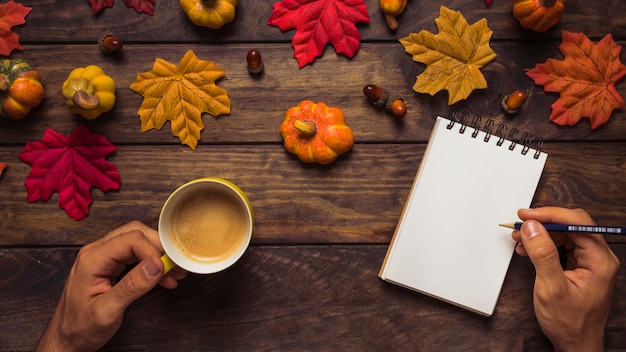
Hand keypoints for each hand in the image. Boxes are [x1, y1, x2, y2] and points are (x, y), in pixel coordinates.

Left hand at [36, 221, 186, 351]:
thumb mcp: (107, 311)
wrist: (66, 339)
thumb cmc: (80, 328)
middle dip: (159, 247)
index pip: (131, 239)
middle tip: (175, 266)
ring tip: (173, 273)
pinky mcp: (110, 265)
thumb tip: (156, 264)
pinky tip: (162, 276)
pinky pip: (134, 254)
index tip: (166, 268)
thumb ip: (132, 286)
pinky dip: (151, 262)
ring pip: (137, 241)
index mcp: (92, 260)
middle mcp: (97, 253)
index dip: (153, 251)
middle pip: (135, 233)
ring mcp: (103, 257)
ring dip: (158, 254)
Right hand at [512, 207, 619, 351]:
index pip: (577, 223)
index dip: (550, 215)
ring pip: (565, 234)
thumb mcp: (551, 288)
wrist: (575, 343)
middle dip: (543, 223)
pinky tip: (528, 249)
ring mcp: (590, 262)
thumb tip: (533, 228)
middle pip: (571, 225)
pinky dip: (543, 244)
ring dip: (541, 234)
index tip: (527, 216)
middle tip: (520, 224)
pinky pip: (562, 246)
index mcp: (600, 261)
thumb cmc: (569, 323)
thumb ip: (543, 254)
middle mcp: (599, 258)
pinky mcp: (581, 266)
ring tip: (519, 238)